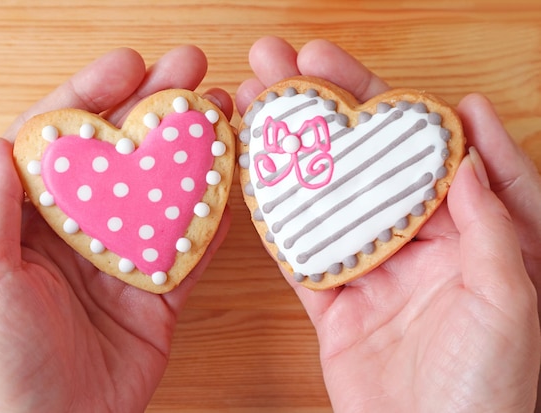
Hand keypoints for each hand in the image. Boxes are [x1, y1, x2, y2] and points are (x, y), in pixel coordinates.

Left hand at [0, 46, 231, 412]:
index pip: (59, 143)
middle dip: (153, 110)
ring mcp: (121, 262)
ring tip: (221, 115)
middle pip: (119, 157)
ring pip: (160, 195)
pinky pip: (188, 250)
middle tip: (190, 73)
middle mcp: (77, 234)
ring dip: (190, 154)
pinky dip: (210, 220)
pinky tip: (231, 184)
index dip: (92, 99)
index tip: (127, 67)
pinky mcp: (155, 295)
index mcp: (24, 223)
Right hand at [237, 36, 540, 411]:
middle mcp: (417, 244)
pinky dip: (276, 220)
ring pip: (327, 199)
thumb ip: (488, 224)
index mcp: (470, 236)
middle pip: (368, 164)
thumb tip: (465, 152)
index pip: (430, 154)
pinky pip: (301, 254)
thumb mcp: (510, 301)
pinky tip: (253, 178)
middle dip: (331, 111)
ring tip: (261, 106)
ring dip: (294, 153)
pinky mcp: (334, 303)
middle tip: (292, 66)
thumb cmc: (491, 389)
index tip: (365, 75)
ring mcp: (370, 271)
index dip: (398, 109)